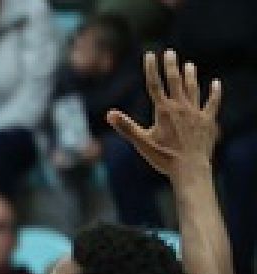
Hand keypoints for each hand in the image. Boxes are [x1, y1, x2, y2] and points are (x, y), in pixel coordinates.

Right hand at [109, 49, 220, 177]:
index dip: (151, 69)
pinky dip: (215, 92)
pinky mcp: (208, 120)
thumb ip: (126, 126)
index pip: (155, 85)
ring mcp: (196, 113)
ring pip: (193, 89)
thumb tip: (109, 114)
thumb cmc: (164, 157)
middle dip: (172, 66)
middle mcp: (181, 107)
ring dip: (190, 76)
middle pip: (175, 81)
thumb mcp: (141, 143)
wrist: (190, 168)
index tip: (150, 54)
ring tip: (189, 65)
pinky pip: (212, 103)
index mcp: (164, 111)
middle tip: (170, 53)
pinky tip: (215, 83)